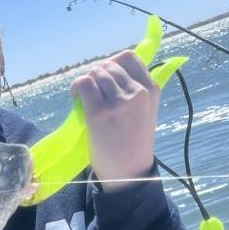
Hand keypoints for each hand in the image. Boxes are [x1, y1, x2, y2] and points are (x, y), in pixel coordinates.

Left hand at [71, 50, 158, 190]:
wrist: (128, 172)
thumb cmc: (132, 142)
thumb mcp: (145, 111)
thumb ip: (134, 89)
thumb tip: (108, 68)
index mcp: (152, 89)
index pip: (129, 57)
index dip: (112, 63)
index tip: (105, 78)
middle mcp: (138, 92)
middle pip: (108, 65)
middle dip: (96, 75)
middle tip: (92, 92)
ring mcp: (119, 102)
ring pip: (95, 73)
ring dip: (86, 82)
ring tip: (84, 98)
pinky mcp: (100, 113)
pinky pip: (84, 84)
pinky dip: (77, 87)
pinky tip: (76, 98)